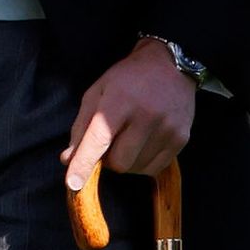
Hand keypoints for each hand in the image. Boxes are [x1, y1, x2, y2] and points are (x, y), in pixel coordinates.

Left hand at [63, 38, 196, 191]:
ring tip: (130, 137)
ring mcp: (167, 128)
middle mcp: (146, 115)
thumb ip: (81, 128)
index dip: (83, 164)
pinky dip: (143, 162)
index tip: (73, 184)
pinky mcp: (181, 138)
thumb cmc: (126, 80)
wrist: (170, 65)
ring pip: (136, 168)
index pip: (98, 140)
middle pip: (119, 163)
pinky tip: (144, 142)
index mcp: (119, 101)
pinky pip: (154, 168)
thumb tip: (68, 160)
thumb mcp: (96, 94)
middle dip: (109, 160)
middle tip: (112, 141)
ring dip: (127, 161)